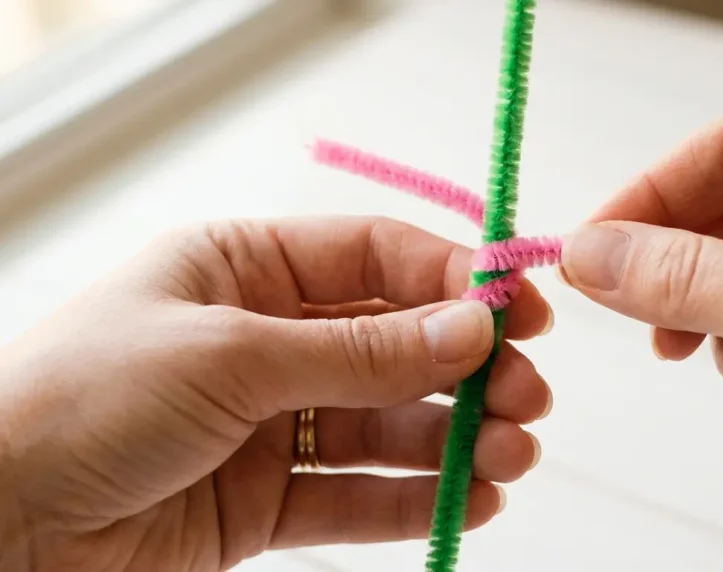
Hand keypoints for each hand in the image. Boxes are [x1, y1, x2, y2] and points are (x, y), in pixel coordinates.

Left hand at [0, 216, 552, 570]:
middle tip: (528, 396)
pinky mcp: (264, 500)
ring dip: (456, 439)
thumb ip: (359, 350)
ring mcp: (269, 422)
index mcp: (248, 267)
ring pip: (387, 425)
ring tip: (513, 455)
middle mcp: (267, 339)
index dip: (455, 279)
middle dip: (469, 369)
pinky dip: (416, 501)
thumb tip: (472, 329)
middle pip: (397, 345)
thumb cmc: (81, 399)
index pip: (378, 257)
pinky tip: (470, 501)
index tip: (521, 310)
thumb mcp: (231, 354)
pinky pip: (357, 495)